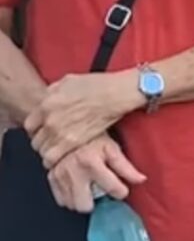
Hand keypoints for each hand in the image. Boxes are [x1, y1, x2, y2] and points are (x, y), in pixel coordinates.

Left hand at [25, 72, 139, 168]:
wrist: (117, 94)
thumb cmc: (97, 84)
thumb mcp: (68, 80)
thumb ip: (52, 92)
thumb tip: (46, 100)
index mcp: (47, 104)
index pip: (29, 125)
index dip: (36, 129)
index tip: (42, 131)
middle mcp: (50, 120)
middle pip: (35, 140)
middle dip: (42, 141)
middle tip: (51, 141)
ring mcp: (61, 133)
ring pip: (43, 151)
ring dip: (48, 151)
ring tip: (57, 150)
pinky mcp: (74, 142)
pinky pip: (53, 158)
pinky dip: (54, 160)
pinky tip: (61, 157)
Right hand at [48, 133, 146, 213]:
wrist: (68, 127)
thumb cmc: (92, 136)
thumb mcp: (112, 148)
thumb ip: (126, 167)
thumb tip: (141, 180)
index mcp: (91, 163)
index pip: (111, 189)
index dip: (121, 192)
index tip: (122, 190)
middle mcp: (74, 172)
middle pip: (84, 205)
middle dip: (94, 202)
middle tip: (100, 190)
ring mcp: (60, 176)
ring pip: (71, 204)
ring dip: (81, 199)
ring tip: (89, 186)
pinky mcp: (51, 177)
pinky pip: (60, 199)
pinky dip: (69, 196)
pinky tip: (78, 185)